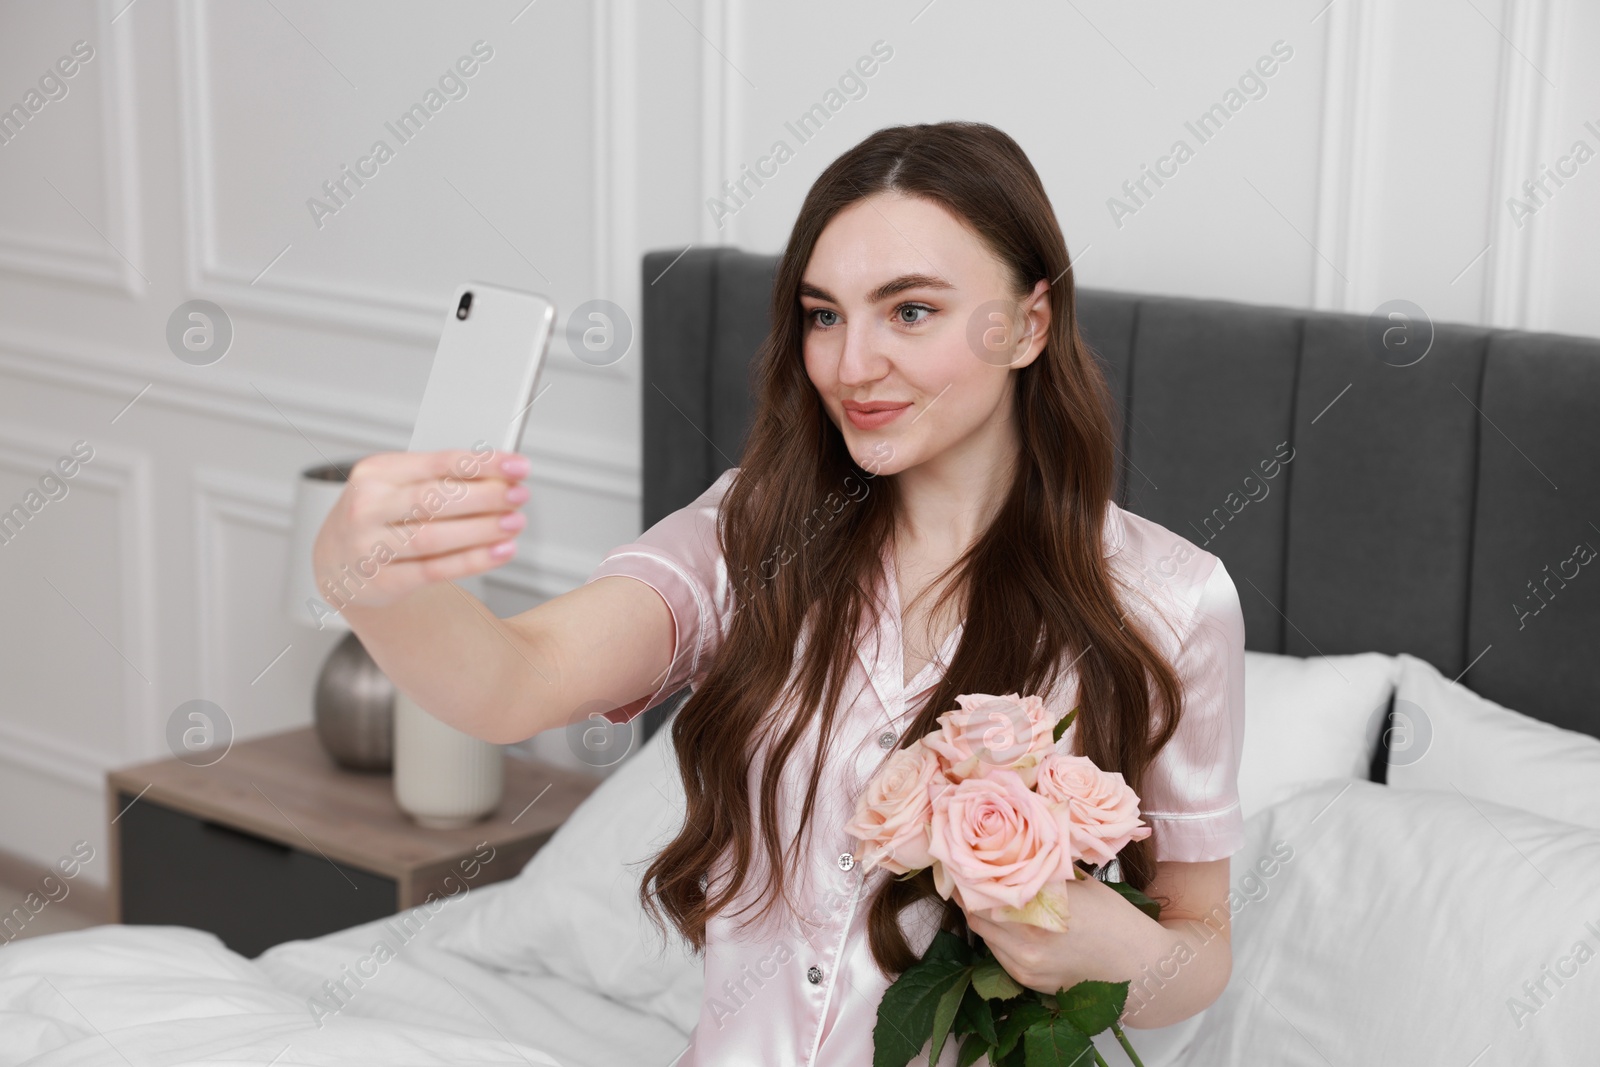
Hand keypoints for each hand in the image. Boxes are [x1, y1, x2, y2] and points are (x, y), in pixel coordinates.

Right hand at [312, 446, 529, 612]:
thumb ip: (443, 479)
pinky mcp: (381, 582)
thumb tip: (502, 475)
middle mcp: (367, 508)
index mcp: (375, 473)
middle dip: (486, 496)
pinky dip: (473, 561)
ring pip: (434, 537)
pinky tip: (500, 552)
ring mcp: (369, 547)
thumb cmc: (379, 516)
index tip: (517, 465)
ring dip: (482, 530)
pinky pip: (434, 570)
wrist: (336, 563)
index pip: (436, 463)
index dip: (482, 463)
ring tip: (514, 523)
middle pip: (435, 499)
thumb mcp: (399, 485)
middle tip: (519, 495)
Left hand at [962, 871, 1159, 996]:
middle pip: (977, 914)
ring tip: (983, 897)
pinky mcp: (1029, 980)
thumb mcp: (1081, 883)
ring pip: (984, 935)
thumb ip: (1046, 869)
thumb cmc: (1115, 919)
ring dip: (981, 916)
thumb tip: (1019, 845)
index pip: (987, 890)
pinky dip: (996, 937)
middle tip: (970, 878)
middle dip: (971, 896)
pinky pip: (998, 954)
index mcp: (1042, 908)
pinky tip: (1004, 923)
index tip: (966, 862)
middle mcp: (1029, 939)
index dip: (973, 875)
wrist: (1140, 967)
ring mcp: (1027, 964)